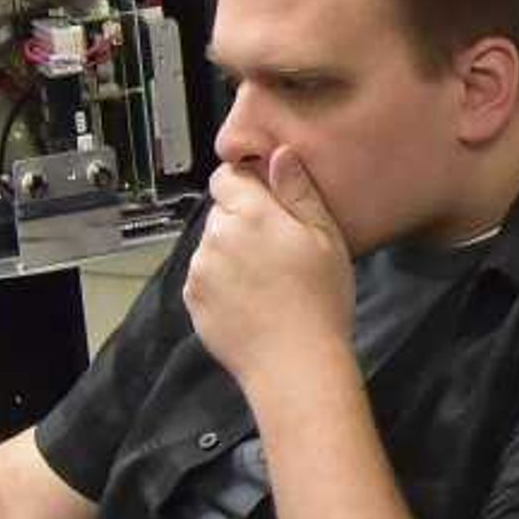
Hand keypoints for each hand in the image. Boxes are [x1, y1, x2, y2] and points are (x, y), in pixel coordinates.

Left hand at [185, 148, 353, 396]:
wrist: (295, 365)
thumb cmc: (319, 301)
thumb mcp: (326, 238)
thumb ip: (299, 192)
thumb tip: (280, 154)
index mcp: (250, 214)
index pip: (227, 176)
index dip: (248, 185)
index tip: (269, 204)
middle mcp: (216, 237)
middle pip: (222, 213)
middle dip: (243, 222)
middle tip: (278, 250)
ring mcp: (200, 270)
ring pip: (212, 246)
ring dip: (231, 253)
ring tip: (266, 281)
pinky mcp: (193, 300)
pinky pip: (204, 277)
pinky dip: (221, 283)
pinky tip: (251, 300)